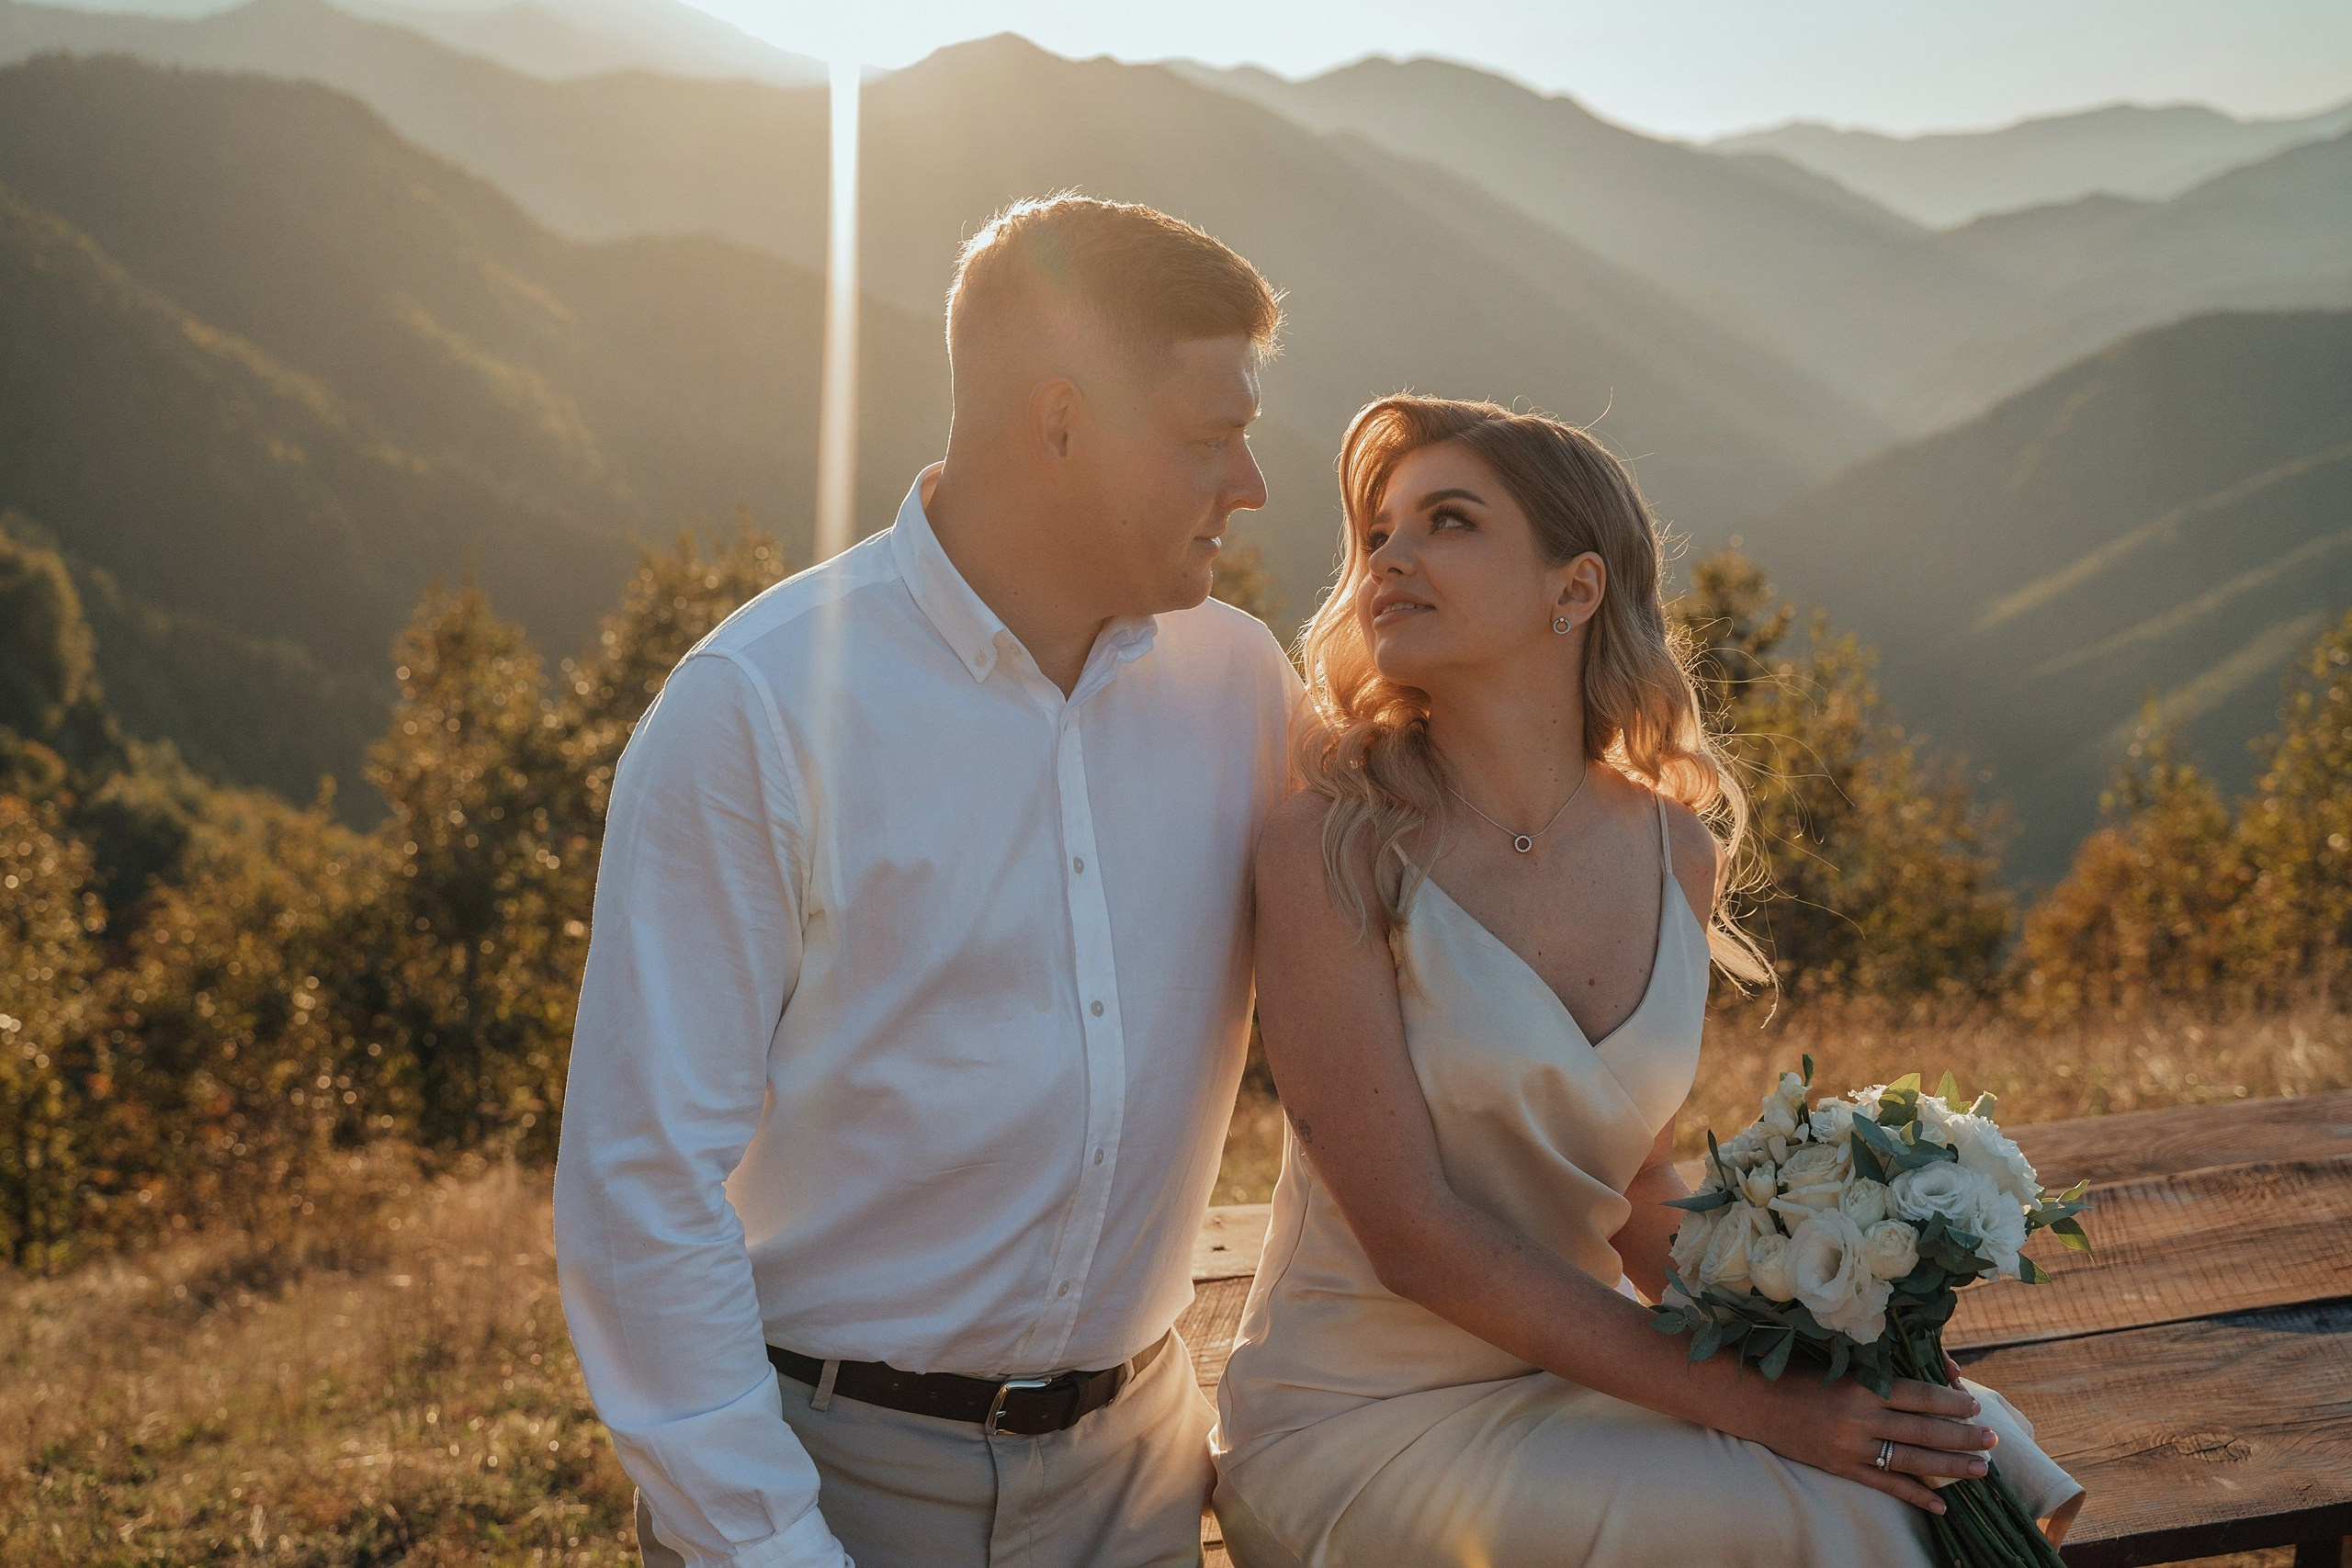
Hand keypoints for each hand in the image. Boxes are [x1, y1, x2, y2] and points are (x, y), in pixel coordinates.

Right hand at [1735, 1372, 1998, 1513]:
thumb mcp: (1838, 1362)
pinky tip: (1941, 1505)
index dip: (1951, 1401)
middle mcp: (1860, 1419)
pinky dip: (1916, 1495)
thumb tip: (1925, 1372)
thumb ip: (1878, 1368)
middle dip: (1963, 1436)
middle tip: (1993, 1439)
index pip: (1918, 1396)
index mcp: (1860, 1386)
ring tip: (1981, 1470)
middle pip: (1923, 1430)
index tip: (1975, 1404)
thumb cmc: (1795, 1371)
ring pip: (1911, 1460)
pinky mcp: (1840, 1468)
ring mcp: (1850, 1448)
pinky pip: (1885, 1485)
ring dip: (1951, 1466)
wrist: (1750, 1399)